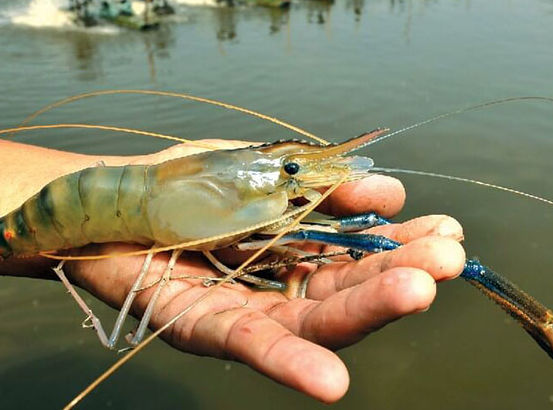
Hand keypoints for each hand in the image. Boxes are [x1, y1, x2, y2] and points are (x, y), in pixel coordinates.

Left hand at [65, 141, 465, 402]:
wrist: (105, 195)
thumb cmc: (182, 182)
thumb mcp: (259, 171)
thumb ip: (318, 184)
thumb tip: (388, 189)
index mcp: (294, 251)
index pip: (358, 256)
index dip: (400, 245)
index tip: (447, 231)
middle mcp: (275, 288)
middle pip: (344, 291)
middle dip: (396, 275)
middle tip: (447, 259)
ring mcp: (242, 312)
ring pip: (309, 320)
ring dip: (364, 311)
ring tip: (418, 292)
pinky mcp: (201, 327)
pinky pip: (248, 346)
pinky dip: (290, 363)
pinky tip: (333, 382)